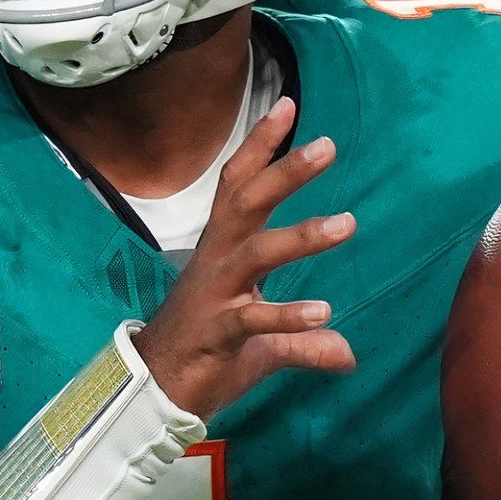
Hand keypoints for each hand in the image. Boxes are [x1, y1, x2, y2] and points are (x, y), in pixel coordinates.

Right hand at [133, 97, 358, 418]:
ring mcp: (215, 297)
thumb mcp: (263, 344)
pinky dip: (289, 315)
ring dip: (301, 236)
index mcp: (222, 250)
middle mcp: (216, 262)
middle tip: (328, 146)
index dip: (261, 147)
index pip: (239, 186)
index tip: (287, 105)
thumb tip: (347, 353)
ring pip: (256, 254)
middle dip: (285, 172)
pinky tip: (325, 313)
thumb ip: (302, 339)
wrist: (153, 394)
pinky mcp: (217, 334)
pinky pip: (254, 320)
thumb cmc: (206, 355)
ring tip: (347, 223)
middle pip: (247, 204)